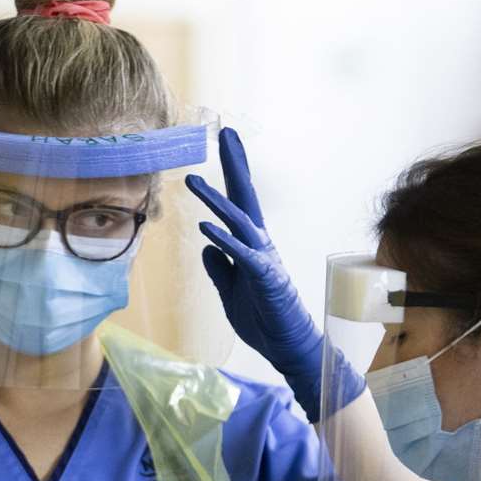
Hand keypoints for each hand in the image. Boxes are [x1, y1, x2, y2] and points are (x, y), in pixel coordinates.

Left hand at [185, 128, 361, 421]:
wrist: (288, 347)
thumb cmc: (264, 319)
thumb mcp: (231, 291)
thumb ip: (220, 268)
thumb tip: (206, 247)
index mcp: (251, 246)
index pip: (239, 203)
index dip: (230, 172)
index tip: (224, 142)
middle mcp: (260, 245)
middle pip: (245, 198)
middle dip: (234, 165)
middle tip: (224, 133)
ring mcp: (264, 260)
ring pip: (240, 222)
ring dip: (216, 201)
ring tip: (193, 181)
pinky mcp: (266, 280)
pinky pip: (242, 256)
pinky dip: (224, 241)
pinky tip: (205, 228)